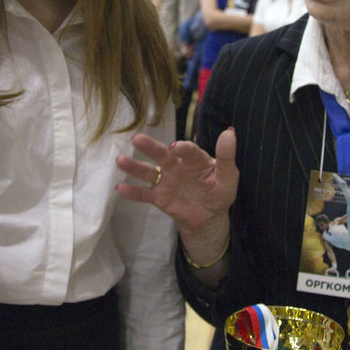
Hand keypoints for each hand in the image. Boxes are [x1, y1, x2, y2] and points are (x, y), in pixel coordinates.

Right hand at [116, 129, 238, 233]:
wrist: (209, 217)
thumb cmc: (220, 192)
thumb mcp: (228, 176)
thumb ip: (227, 156)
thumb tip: (229, 132)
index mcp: (195, 159)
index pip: (188, 151)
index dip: (181, 148)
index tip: (174, 148)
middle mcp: (177, 166)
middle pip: (162, 155)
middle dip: (150, 147)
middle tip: (136, 138)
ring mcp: (166, 181)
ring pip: (149, 172)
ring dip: (134, 166)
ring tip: (120, 160)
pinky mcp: (159, 197)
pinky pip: (144, 194)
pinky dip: (132, 192)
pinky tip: (120, 188)